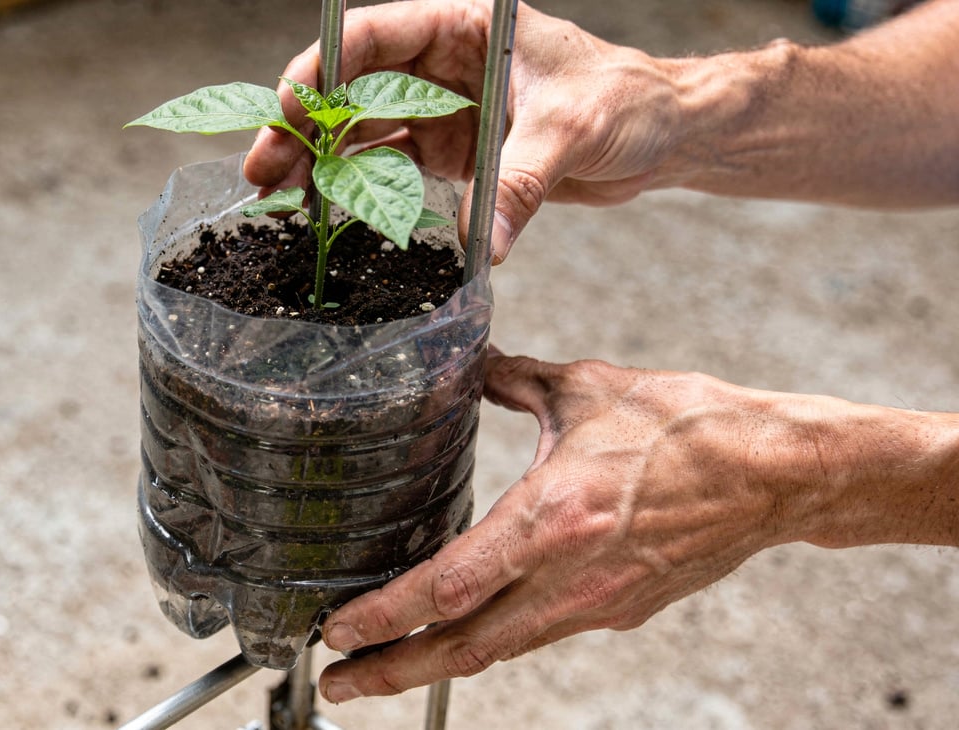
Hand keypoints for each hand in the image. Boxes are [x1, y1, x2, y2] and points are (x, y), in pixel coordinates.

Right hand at [243, 0, 683, 263]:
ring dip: (321, 164)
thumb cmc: (628, 101)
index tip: (291, 107)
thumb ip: (524, 179)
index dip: (325, 68)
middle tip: (263, 167)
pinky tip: (328, 217)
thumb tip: (489, 241)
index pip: (377, 36)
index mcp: (467, 28)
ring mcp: (445, 112)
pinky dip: (362, 194)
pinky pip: (395, 173)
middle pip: (354, 89)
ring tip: (278, 198)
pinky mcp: (454, 157)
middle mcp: (445, 67)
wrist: (661, 135)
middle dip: (305, 127)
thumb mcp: (575, 128)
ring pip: (364, 134)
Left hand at [317, 352, 825, 701]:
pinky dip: (490, 639)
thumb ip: (515, 378)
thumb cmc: (690, 427)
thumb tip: (475, 362)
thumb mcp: (587, 389)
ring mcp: (595, 604)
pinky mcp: (618, 611)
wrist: (774, 474)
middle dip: (390, 670)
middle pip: (461, 645)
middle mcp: (567, 576)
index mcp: (551, 518)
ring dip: (432, 663)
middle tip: (334, 684)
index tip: (336, 629)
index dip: (385, 615)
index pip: (448, 585)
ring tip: (382, 669)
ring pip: (497, 648)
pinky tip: (464, 630)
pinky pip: (538, 633)